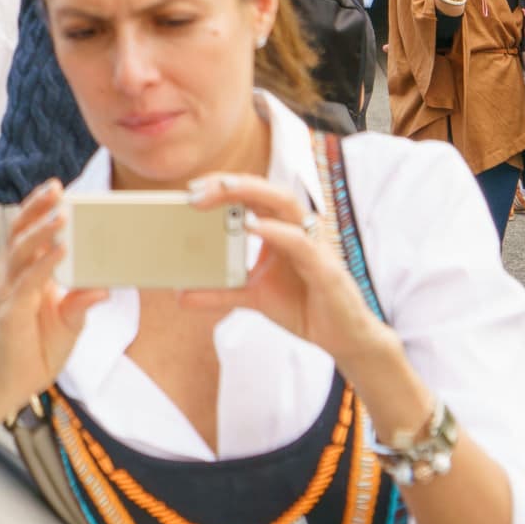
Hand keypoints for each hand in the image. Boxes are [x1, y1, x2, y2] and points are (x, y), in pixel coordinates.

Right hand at [0, 181, 105, 412]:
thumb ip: (82, 301)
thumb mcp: (70, 321)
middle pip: (20, 232)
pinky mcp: (12, 311)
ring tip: (62, 215)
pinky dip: (45, 263)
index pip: (27, 231)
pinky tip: (61, 250)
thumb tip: (105, 287)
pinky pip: (29, 281)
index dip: (38, 208)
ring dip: (43, 231)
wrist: (17, 382)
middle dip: (37, 208)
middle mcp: (12, 276)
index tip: (56, 188)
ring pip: (22, 251)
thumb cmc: (41, 347)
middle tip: (57, 189)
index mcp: (24, 272)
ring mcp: (10, 292)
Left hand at [180, 173, 385, 374]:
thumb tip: (181, 294)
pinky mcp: (325, 267)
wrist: (343, 339)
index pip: (249, 195)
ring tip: (222, 190)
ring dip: (252, 193)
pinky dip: (277, 232)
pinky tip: (254, 227)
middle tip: (195, 189)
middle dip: (229, 184)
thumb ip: (219, 292)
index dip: (221, 187)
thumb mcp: (253, 297)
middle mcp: (296, 228)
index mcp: (279, 228)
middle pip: (263, 190)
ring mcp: (313, 243)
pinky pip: (301, 242)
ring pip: (284, 203)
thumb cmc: (303, 306)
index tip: (190, 189)